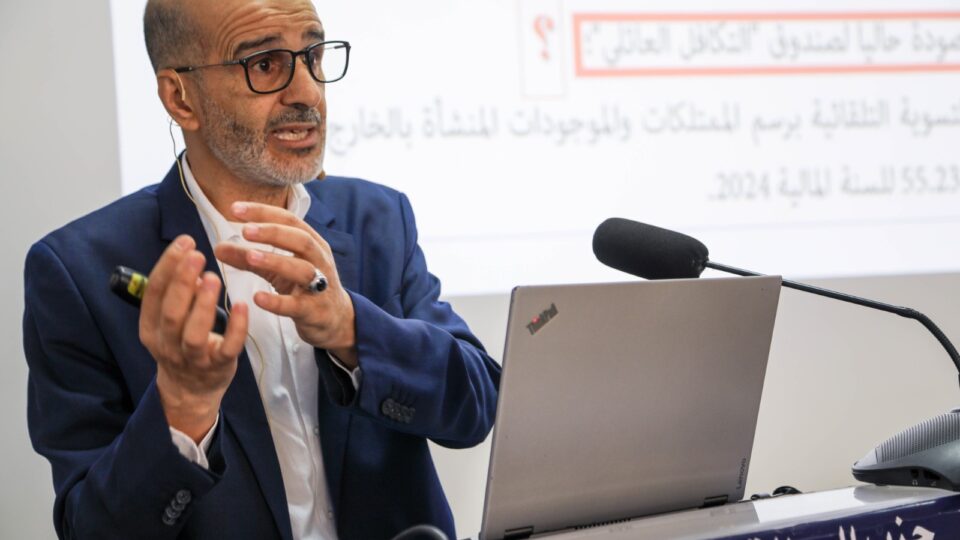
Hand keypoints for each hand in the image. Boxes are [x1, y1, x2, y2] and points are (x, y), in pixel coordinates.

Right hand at [140, 235, 249, 441]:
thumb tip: (189, 261)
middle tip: (198, 255)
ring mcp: (192, 358)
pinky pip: (227, 347)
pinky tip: (242, 304)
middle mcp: (167, 344)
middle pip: (170, 313)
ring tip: (214, 277)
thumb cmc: (182, 344)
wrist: (191, 390)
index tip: (185, 242)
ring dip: (203, 304)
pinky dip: (235, 327)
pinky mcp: (219, 366)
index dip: (167, 266)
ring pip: (193, 333)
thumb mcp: (171, 319)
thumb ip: (179, 293)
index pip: (153, 293)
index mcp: (150, 328)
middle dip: (182, 282)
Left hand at [213, 202, 357, 367]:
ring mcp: (320, 286)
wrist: (335, 320)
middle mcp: (319, 260)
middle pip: (300, 240)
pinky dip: (277, 302)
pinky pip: (297, 305)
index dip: (263, 213)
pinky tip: (258, 298)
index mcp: (311, 244)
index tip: (234, 209)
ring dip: (276, 261)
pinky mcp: (315, 311)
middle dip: (273, 232)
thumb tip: (217, 247)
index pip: (289, 220)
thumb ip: (248, 259)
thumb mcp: (276, 270)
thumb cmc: (304, 289)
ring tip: (250, 256)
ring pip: (302, 270)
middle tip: (245, 230)